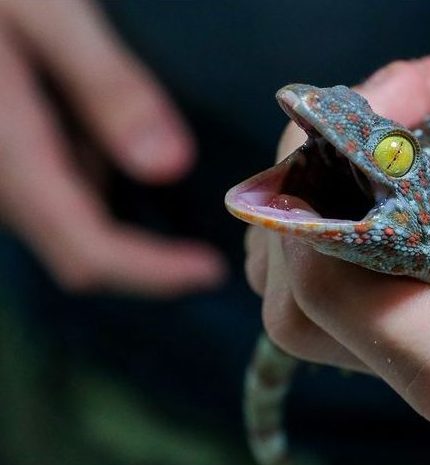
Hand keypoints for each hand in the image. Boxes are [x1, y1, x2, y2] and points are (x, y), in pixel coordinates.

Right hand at [0, 0, 224, 295]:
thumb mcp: (46, 13)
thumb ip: (106, 86)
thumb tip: (169, 165)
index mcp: (9, 152)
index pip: (86, 249)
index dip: (153, 273)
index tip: (210, 271)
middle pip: (77, 250)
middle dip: (147, 256)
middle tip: (207, 242)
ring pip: (66, 221)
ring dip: (125, 219)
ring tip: (176, 184)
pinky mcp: (2, 156)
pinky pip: (53, 189)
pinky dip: (98, 184)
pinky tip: (120, 142)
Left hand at [247, 2, 429, 424]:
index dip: (363, 290)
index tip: (365, 158)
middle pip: (362, 347)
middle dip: (323, 223)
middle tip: (370, 111)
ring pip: (320, 326)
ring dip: (312, 213)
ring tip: (378, 122)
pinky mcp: (429, 316)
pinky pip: (317, 298)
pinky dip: (312, 220)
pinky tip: (365, 159)